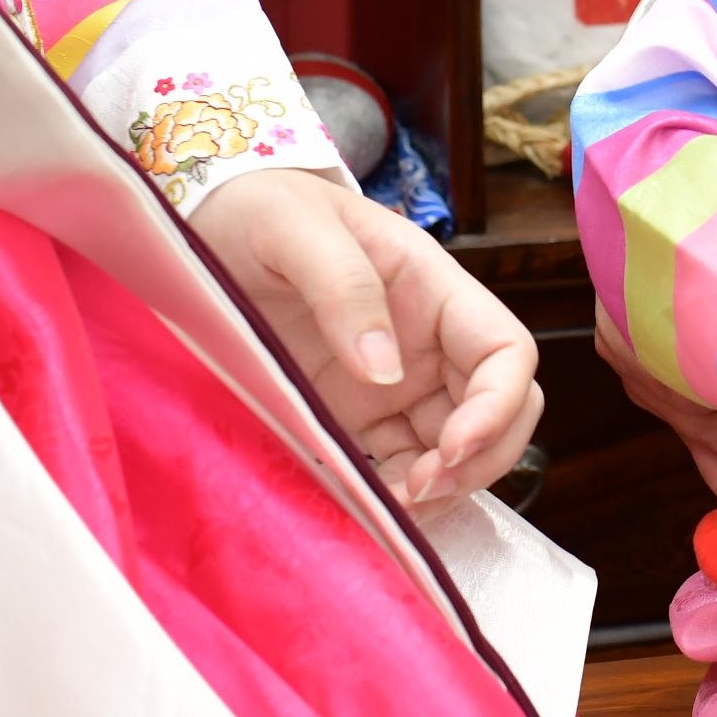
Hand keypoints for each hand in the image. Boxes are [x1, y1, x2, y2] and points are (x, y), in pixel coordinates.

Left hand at [193, 168, 540, 505]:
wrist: (209, 222)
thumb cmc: (259, 208)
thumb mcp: (295, 230)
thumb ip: (345, 290)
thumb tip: (385, 372)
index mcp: (434, 289)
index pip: (507, 352)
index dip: (498, 406)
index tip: (451, 448)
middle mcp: (429, 343)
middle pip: (500, 411)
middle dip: (478, 460)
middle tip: (418, 491)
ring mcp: (395, 385)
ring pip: (455, 450)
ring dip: (440, 488)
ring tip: (387, 509)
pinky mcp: (356, 417)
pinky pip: (397, 466)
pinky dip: (394, 497)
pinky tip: (365, 507)